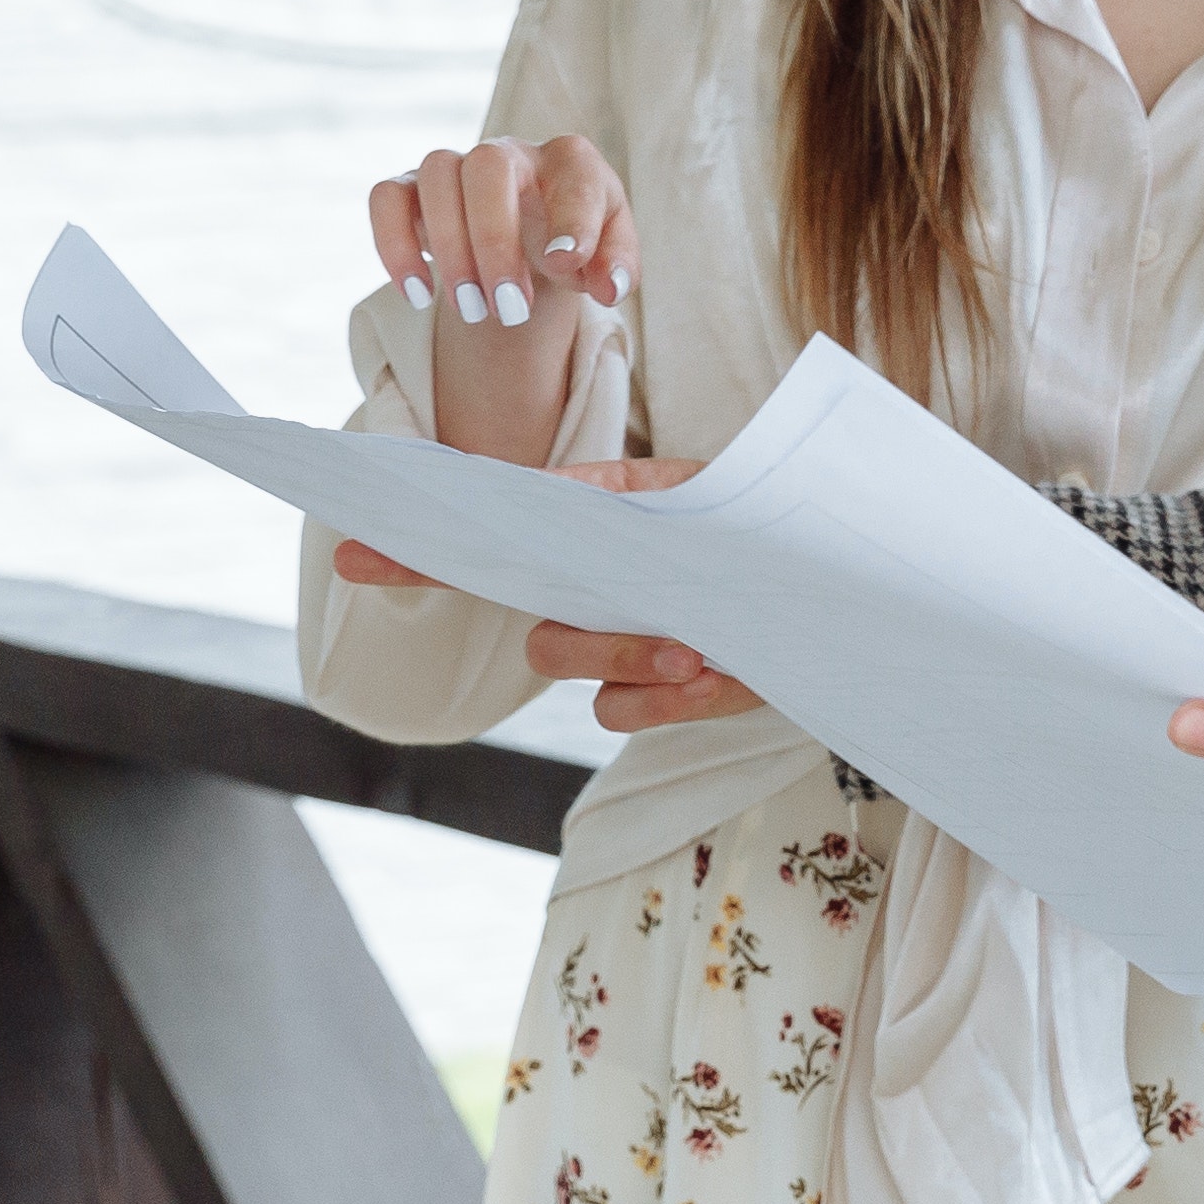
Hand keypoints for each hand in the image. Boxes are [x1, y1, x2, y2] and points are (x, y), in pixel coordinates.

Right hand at [327, 456, 764, 730]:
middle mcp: (596, 595)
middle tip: (672, 637)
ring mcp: (620, 648)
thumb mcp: (709, 494)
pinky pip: (619, 710)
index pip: (496, 542)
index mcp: (599, 531)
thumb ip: (632, 495)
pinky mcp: (656, 695)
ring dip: (633, 663)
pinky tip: (717, 679)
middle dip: (597, 638)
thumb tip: (560, 493)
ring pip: (573, 671)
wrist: (847, 594)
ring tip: (705, 655)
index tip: (356, 547)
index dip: (420, 549)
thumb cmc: (773, 531)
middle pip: (538, 626)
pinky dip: (664, 699)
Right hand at [365, 133, 635, 463]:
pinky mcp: (411, 189)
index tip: (564, 266)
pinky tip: (417, 295)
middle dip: (494, 240)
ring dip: (449, 247)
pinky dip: (394, 244)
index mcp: (570, 162)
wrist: (528, 237)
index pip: (574, 174)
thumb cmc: (573, 242)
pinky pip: (386, 197)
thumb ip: (617, 270)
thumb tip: (606, 288)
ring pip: (437, 173)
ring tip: (472, 310)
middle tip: (510, 309)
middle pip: (489, 164)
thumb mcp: (607, 256)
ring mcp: (456, 166)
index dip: (570, 218)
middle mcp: (510, 152)